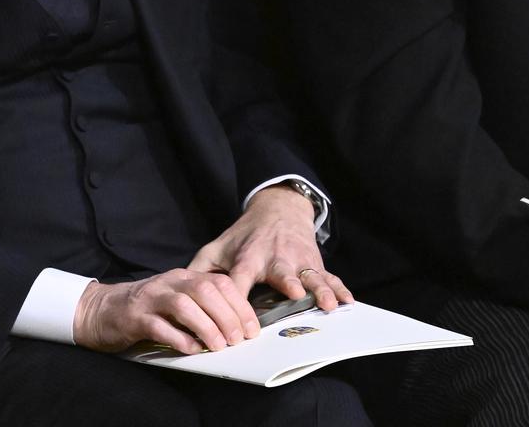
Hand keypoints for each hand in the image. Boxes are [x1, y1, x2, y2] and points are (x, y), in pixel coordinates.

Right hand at [74, 270, 257, 353]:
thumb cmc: (145, 308)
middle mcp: (168, 283)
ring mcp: (150, 299)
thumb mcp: (176, 299)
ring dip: (206, 328)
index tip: (251, 329)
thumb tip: (236, 327)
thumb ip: (202, 306)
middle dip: (227, 317)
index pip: (218, 282)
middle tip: (237, 340)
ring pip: (184, 306)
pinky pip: (160, 326)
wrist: (100, 309)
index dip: (240, 305)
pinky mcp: (135, 317)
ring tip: (218, 346)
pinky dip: (179, 339)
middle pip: (205, 291)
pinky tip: (190, 350)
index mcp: (182, 277)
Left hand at [188, 184, 352, 311]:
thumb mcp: (218, 246)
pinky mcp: (315, 263)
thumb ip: (200, 268)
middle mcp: (274, 259)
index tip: (233, 319)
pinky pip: (330, 276)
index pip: (238, 279)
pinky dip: (339, 288)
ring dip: (319, 288)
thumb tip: (181, 290)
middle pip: (279, 272)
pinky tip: (347, 301)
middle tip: (293, 294)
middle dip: (286, 281)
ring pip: (310, 275)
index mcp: (247, 258)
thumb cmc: (244, 236)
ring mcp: (297, 261)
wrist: (277, 210)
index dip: (235, 297)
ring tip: (327, 303)